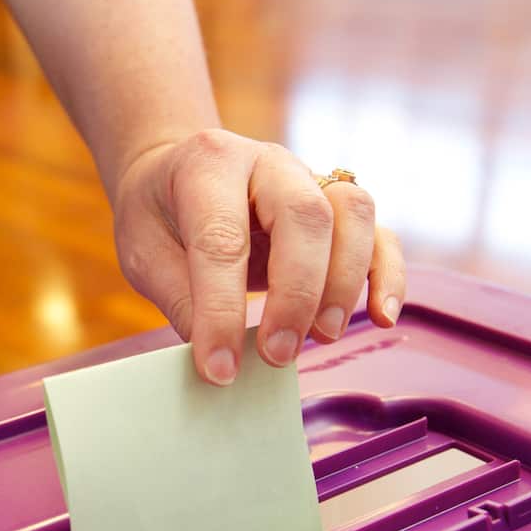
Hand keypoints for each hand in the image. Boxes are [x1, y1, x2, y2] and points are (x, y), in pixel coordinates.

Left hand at [112, 129, 405, 384]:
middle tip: (278, 354)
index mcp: (209, 163)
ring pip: (353, 214)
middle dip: (297, 293)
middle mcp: (268, 161)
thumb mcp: (143, 252)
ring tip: (320, 337)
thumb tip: (222, 360)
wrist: (174, 173)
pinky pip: (380, 234)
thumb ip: (181, 299)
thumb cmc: (158, 214)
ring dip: (344, 283)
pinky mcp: (338, 208)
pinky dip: (387, 275)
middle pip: (305, 215)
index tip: (219, 368)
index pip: (222, 239)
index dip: (222, 309)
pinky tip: (384, 316)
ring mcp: (311, 178)